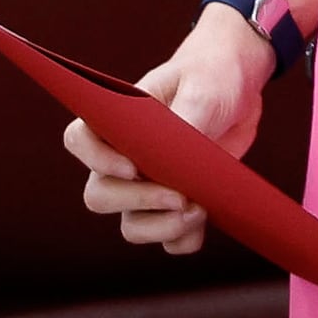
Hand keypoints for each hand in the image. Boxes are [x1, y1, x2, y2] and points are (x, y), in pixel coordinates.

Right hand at [64, 6, 267, 254]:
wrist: (237, 90)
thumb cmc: (210, 76)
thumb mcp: (202, 89)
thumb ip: (186, 122)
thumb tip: (176, 163)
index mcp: (117, 121)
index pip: (79, 141)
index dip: (96, 160)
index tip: (133, 167)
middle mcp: (124, 158)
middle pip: (100, 195)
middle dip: (137, 202)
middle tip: (180, 196)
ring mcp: (149, 187)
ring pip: (131, 226)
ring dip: (161, 227)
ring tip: (199, 209)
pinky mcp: (177, 206)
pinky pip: (170, 240)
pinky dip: (185, 238)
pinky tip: (208, 216)